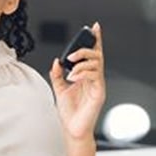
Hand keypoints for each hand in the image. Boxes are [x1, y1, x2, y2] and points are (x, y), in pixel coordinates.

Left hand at [49, 22, 105, 139]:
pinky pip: (95, 76)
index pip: (93, 54)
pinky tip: (73, 78)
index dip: (95, 40)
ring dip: (82, 63)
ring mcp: (98, 85)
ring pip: (97, 64)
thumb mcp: (59, 89)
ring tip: (70, 70)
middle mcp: (94, 79)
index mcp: (86, 76)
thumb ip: (58, 75)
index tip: (94, 27)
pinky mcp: (99, 93)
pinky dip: (83, 73)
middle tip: (72, 55)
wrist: (72, 129)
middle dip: (85, 50)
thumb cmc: (69, 112)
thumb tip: (57, 61)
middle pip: (97, 56)